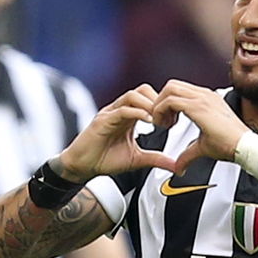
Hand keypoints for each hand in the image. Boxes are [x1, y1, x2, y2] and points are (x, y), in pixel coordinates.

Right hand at [58, 84, 176, 180]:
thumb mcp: (137, 159)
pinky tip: (148, 122)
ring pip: (132, 96)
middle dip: (158, 102)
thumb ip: (156, 159)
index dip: (163, 106)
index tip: (174, 120)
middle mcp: (120, 110)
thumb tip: (175, 165)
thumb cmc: (104, 160)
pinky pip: (122, 110)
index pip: (149, 98)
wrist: (82, 167)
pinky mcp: (102, 120)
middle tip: (167, 119)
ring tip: (159, 120)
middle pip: (143, 90)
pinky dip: (137, 113)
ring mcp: (110, 113)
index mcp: (129, 116)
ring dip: (149, 105)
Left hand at [152, 80, 247, 174]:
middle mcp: (204, 95)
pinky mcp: (199, 106)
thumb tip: (179, 165)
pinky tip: (167, 126)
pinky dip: (162, 111)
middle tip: (162, 121)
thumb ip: (188, 154)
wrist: (244, 147)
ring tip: (163, 124)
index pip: (179, 90)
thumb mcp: (203, 147)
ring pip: (170, 89)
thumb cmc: (231, 144)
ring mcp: (203, 98)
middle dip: (161, 101)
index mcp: (207, 99)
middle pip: (171, 85)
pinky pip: (171, 100)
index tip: (167, 121)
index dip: (167, 104)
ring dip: (160, 106)